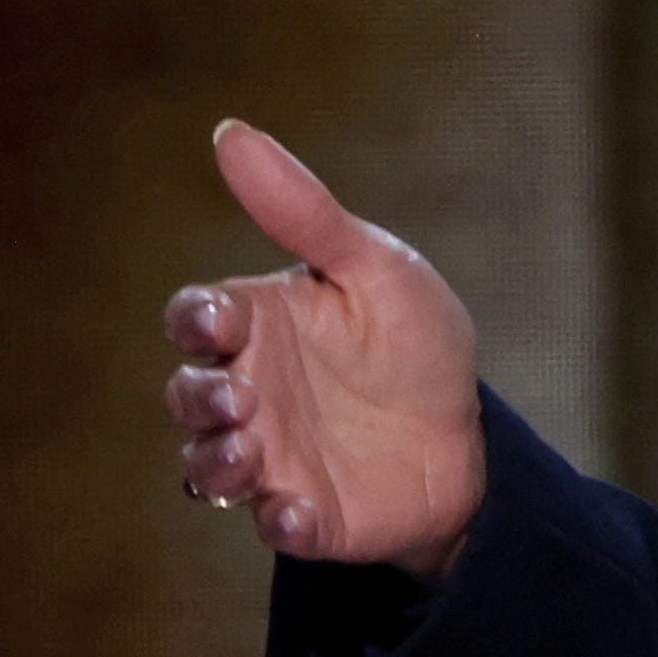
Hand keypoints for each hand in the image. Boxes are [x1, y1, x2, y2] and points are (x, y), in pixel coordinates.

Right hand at [162, 120, 484, 580]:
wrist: (469, 431)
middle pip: (188, 395)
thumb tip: (230, 132)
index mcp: (260, 326)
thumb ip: (305, 214)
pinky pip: (274, 524)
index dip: (194, 319)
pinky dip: (279, 520)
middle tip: (239, 396)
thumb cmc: (412, 341)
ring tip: (252, 451)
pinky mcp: (306, 512)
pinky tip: (298, 511)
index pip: (194, 317)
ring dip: (218, 461)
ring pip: (208, 465)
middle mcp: (250, 393)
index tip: (221, 321)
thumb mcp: (374, 267)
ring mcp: (271, 457)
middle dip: (198, 397)